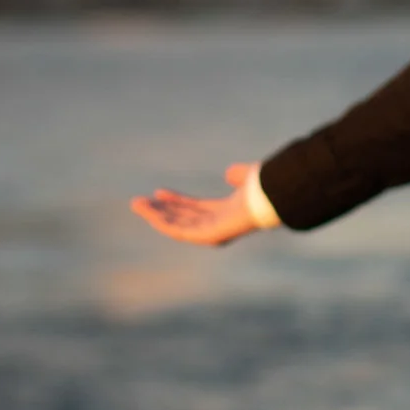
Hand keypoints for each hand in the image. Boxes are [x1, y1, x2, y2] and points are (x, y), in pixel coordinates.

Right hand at [131, 161, 268, 248]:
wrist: (272, 197)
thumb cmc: (265, 188)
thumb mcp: (247, 177)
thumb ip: (238, 175)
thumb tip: (230, 173)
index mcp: (226, 213)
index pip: (195, 209)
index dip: (177, 201)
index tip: (159, 192)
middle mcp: (217, 225)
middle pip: (183, 219)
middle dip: (160, 211)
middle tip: (138, 202)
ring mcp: (212, 233)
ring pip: (177, 226)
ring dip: (156, 216)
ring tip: (136, 204)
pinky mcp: (208, 236)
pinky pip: (180, 231)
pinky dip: (163, 222)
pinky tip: (150, 213)